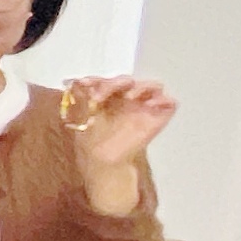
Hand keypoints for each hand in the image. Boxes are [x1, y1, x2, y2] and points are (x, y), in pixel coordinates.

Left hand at [63, 74, 171, 214]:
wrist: (104, 162)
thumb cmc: (93, 141)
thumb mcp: (82, 119)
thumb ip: (80, 100)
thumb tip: (71, 82)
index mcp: (108, 95)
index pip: (105, 80)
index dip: (95, 79)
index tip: (83, 83)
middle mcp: (127, 97)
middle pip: (127, 80)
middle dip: (114, 83)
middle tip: (101, 95)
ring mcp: (144, 106)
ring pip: (152, 86)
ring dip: (141, 86)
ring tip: (129, 96)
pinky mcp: (158, 117)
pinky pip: (169, 102)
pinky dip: (164, 99)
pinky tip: (151, 104)